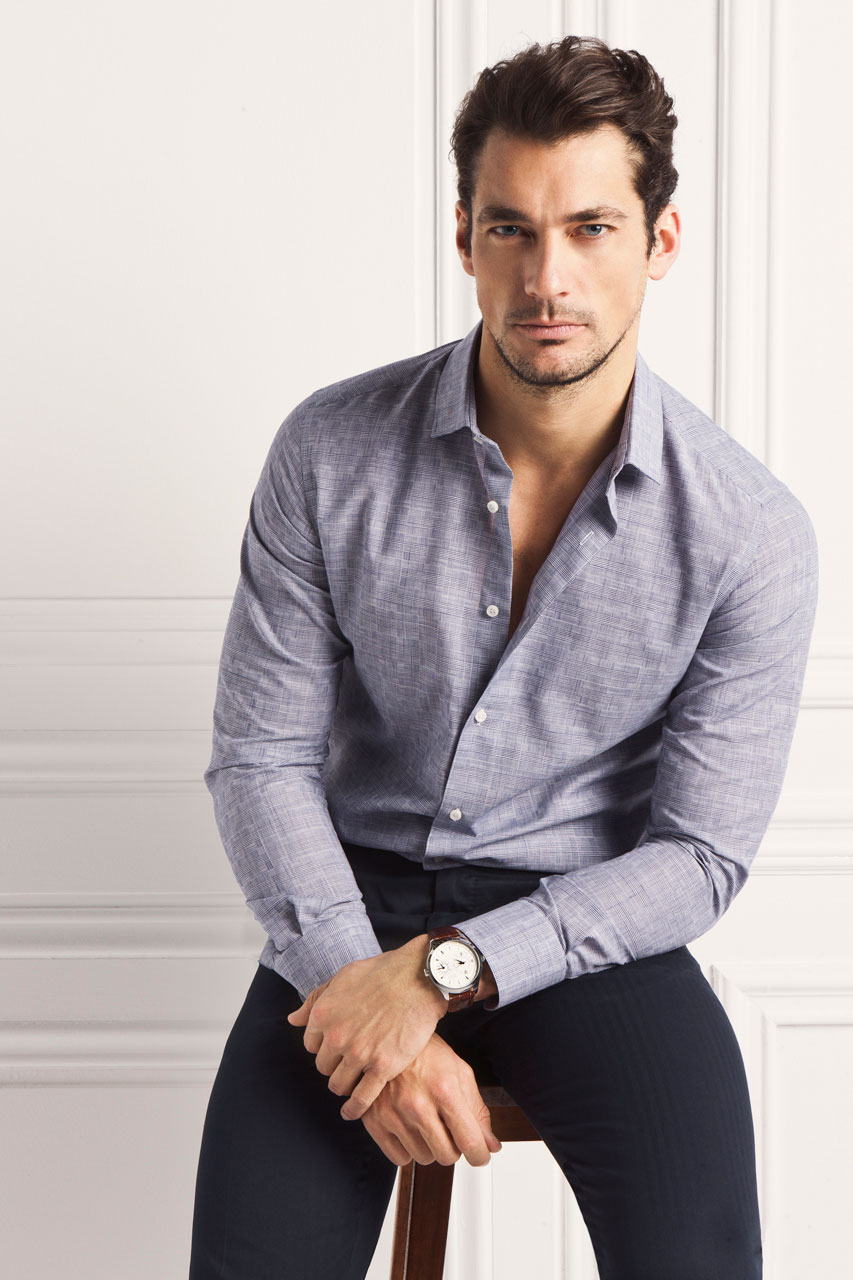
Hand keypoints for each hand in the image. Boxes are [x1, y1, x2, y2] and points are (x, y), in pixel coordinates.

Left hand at [287, 935, 447, 1120]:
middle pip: (324, 1066)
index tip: (336, 1045)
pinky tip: (352, 1112)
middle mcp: (336, 1037)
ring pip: (338, 1084)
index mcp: (323, 1014)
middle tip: (349, 1059)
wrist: (418, 978)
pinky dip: (354, 1109)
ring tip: (353, 1081)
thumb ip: (315, 1000)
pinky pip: (361, 1098)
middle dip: (335, 1064)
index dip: (324, 1045)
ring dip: (344, 1084)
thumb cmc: (382, 973)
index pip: (311, 1045)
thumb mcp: (342, 978)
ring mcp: (359, 1054)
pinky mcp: (382, 1067)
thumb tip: (293, 1019)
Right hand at [360, 1034, 502, 1167]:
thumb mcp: (460, 1074)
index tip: (480, 1155)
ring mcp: (393, 1114)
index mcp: (444, 1090)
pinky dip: (408, 1149)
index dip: (480, 1155)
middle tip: (449, 1129)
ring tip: (426, 1121)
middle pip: (447, 1156)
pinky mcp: (374, 1121)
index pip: (469, 1141)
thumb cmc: (427, 1053)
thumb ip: (477, 1112)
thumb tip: (491, 1145)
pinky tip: (409, 1128)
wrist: (389, 1037)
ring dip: (430, 1147)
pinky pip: (400, 1159)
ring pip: (424, 1158)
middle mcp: (418, 1105)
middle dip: (454, 1147)